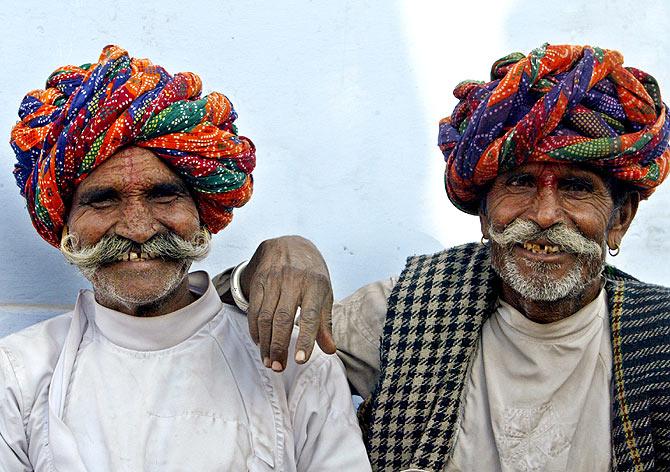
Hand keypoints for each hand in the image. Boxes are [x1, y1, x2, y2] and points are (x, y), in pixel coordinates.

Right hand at [241, 235, 335, 370]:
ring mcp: (274, 279)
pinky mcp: (259, 280)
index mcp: (315, 284)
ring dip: (265, 343)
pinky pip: (254, 309)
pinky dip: (255, 329)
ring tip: (269, 361)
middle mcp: (293, 280)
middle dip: (279, 346)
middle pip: (283, 319)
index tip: (300, 360)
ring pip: (266, 316)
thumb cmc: (311, 274)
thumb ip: (325, 322)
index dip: (305, 339)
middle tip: (279, 368)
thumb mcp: (324, 293)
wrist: (290, 244)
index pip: (309, 316)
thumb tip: (330, 349)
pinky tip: (259, 342)